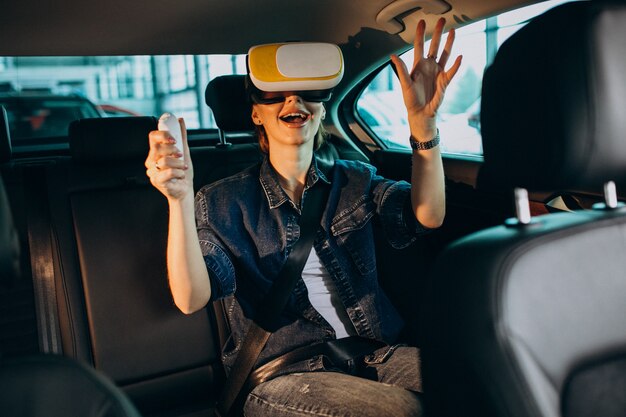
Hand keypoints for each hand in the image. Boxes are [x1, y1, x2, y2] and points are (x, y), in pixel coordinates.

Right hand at [145, 117, 193, 200]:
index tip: (174, 139)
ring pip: (164, 161)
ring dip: (179, 164)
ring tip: (182, 167)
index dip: (163, 135)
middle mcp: (151, 161)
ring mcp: (152, 171)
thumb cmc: (182, 172)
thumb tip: (180, 120)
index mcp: (156, 152)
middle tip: (180, 156)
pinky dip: (179, 173)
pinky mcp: (156, 181)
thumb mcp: (184, 151)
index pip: (153, 137)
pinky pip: (169, 172)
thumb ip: (181, 136)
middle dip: (173, 150)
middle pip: (157, 147)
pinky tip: (180, 175)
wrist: (185, 190)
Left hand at [391, 18, 461, 136]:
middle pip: (434, 46)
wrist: (420, 113)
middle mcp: (429, 66)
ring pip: (445, 54)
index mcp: (418, 66)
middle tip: (441, 21)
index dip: (420, 34)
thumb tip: (393, 56)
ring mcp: (438, 72)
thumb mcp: (405, 84)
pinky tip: (460, 57)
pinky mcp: (445, 81)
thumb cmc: (411, 100)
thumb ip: (401, 69)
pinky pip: (452, 71)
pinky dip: (456, 65)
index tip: (422, 23)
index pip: (419, 46)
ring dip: (449, 43)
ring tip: (453, 31)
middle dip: (437, 33)